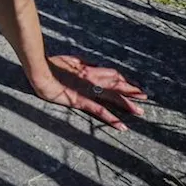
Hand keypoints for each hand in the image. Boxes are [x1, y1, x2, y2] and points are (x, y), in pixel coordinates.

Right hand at [32, 55, 146, 130]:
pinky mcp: (81, 102)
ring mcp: (88, 91)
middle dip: (131, 91)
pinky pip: (100, 111)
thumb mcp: (72, 60)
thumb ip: (85, 63)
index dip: (124, 80)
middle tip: (145, 97)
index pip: (113, 75)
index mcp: (90, 69)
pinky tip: (122, 125)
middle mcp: (93, 79)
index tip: (134, 85)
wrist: (40, 73)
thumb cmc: (52, 65)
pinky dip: (112, 118)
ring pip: (113, 98)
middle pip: (117, 86)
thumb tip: (95, 64)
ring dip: (127, 105)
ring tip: (140, 112)